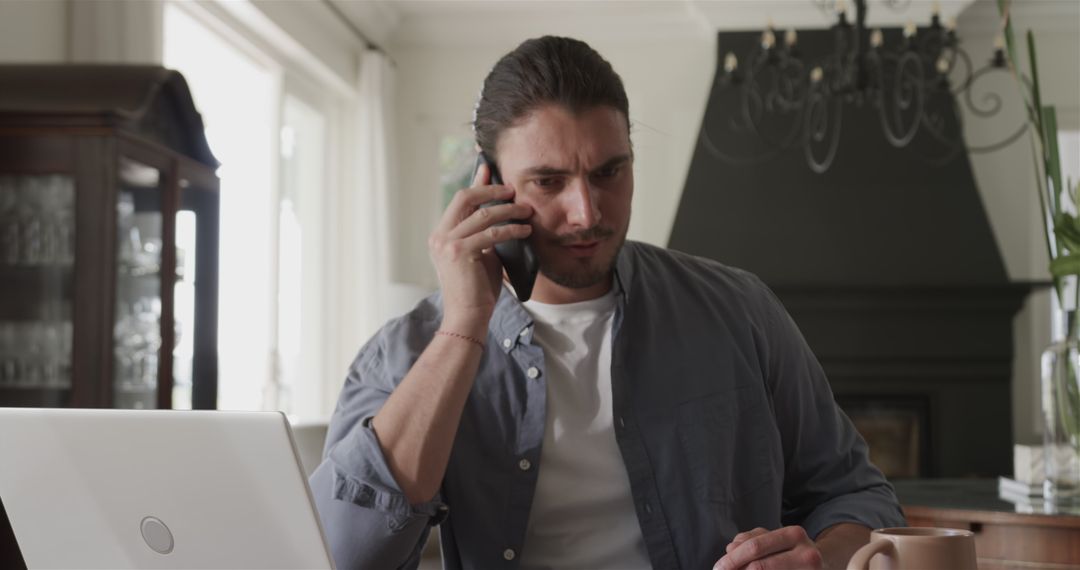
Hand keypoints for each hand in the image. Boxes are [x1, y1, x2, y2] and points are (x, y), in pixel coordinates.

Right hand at [428, 162, 532, 332]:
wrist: (468, 317)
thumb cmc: (477, 289)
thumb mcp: (481, 254)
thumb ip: (484, 232)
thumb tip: (501, 210)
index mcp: (441, 235)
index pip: (460, 200)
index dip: (477, 183)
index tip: (490, 168)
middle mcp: (439, 236)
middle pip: (465, 197)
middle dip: (492, 190)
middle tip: (514, 191)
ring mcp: (446, 244)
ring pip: (483, 215)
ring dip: (509, 211)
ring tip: (527, 211)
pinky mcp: (459, 253)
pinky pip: (491, 234)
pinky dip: (511, 230)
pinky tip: (525, 231)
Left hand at [714, 526, 822, 569]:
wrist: (826, 564)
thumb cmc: (790, 551)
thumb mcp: (773, 539)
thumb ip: (751, 540)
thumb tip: (731, 549)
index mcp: (794, 535)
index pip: (754, 547)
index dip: (732, 559)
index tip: (718, 568)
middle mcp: (806, 553)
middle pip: (759, 565)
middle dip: (735, 569)